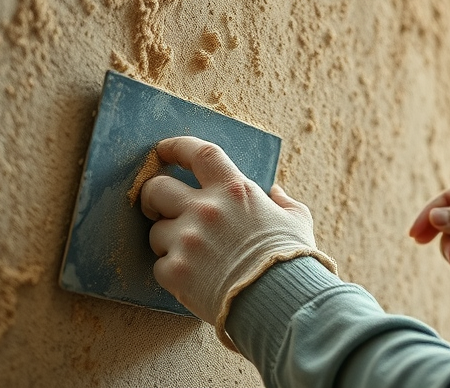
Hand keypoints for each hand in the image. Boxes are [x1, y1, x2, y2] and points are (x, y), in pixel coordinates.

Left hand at [141, 136, 335, 349]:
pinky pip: (160, 266)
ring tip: (191, 258)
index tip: (163, 150)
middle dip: (152, 196)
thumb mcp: (297, 221)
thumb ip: (283, 202)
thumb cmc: (293, 261)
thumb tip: (275, 192)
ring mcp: (187, 239)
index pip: (199, 153)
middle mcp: (206, 209)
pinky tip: (193, 281)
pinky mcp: (176, 270)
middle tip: (157, 209)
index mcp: (235, 190)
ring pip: (155, 231)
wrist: (282, 302)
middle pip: (157, 187)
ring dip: (167, 242)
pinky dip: (173, 273)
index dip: (177, 147)